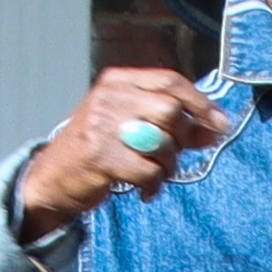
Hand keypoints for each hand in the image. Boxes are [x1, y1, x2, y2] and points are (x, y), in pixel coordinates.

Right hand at [16, 68, 236, 228]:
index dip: (201, 103)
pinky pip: (148, 170)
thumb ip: (172, 125)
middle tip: (172, 159)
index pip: (170, 80)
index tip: (221, 124)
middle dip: (181, 139)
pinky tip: (145, 191)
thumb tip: (216, 130)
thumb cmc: (96, 152)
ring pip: (161, 141)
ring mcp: (102, 125)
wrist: (50, 179)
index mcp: (117, 81)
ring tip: (155, 176)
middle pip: (170, 110)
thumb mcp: (130, 128)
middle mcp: (108, 97)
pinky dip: (154, 185)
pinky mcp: (100, 156)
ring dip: (167, 166)